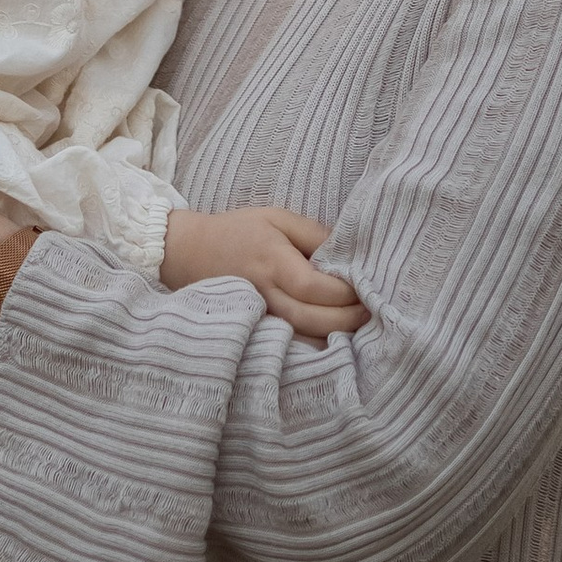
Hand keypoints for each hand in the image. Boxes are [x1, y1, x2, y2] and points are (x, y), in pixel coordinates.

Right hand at [162, 203, 364, 340]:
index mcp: (273, 263)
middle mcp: (267, 294)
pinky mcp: (259, 328)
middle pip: (313, 319)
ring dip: (337, 335)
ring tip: (359, 322)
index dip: (344, 292)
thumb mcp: (276, 218)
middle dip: (348, 318)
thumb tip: (350, 252)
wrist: (190, 253)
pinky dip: (317, 342)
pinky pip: (293, 342)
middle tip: (371, 310)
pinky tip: (335, 334)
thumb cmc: (239, 232)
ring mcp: (261, 316)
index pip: (314, 287)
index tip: (365, 287)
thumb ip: (314, 233)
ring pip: (305, 337)